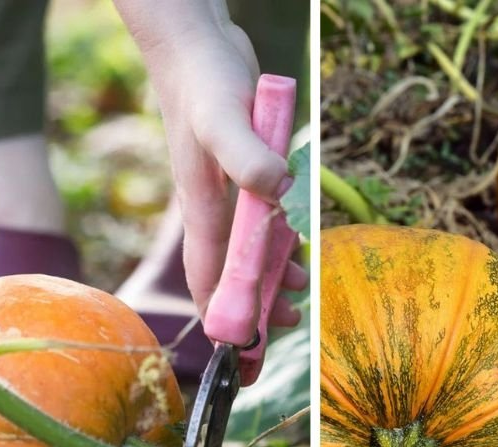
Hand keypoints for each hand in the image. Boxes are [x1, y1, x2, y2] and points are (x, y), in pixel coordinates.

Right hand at [113, 0, 304, 326]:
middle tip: (290, 323)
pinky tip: (296, 243)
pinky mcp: (244, 171)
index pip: (210, 278)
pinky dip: (277, 239)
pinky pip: (260, 220)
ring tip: (300, 292)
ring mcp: (227, 190)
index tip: (244, 353)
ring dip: (272, 274)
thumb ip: (249, 159)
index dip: (226, 319)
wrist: (196, 41)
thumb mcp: (226, 119)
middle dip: (256, 304)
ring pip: (249, 248)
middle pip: (232, 273)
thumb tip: (278, 195)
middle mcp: (213, 206)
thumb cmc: (203, 80)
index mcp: (204, 207)